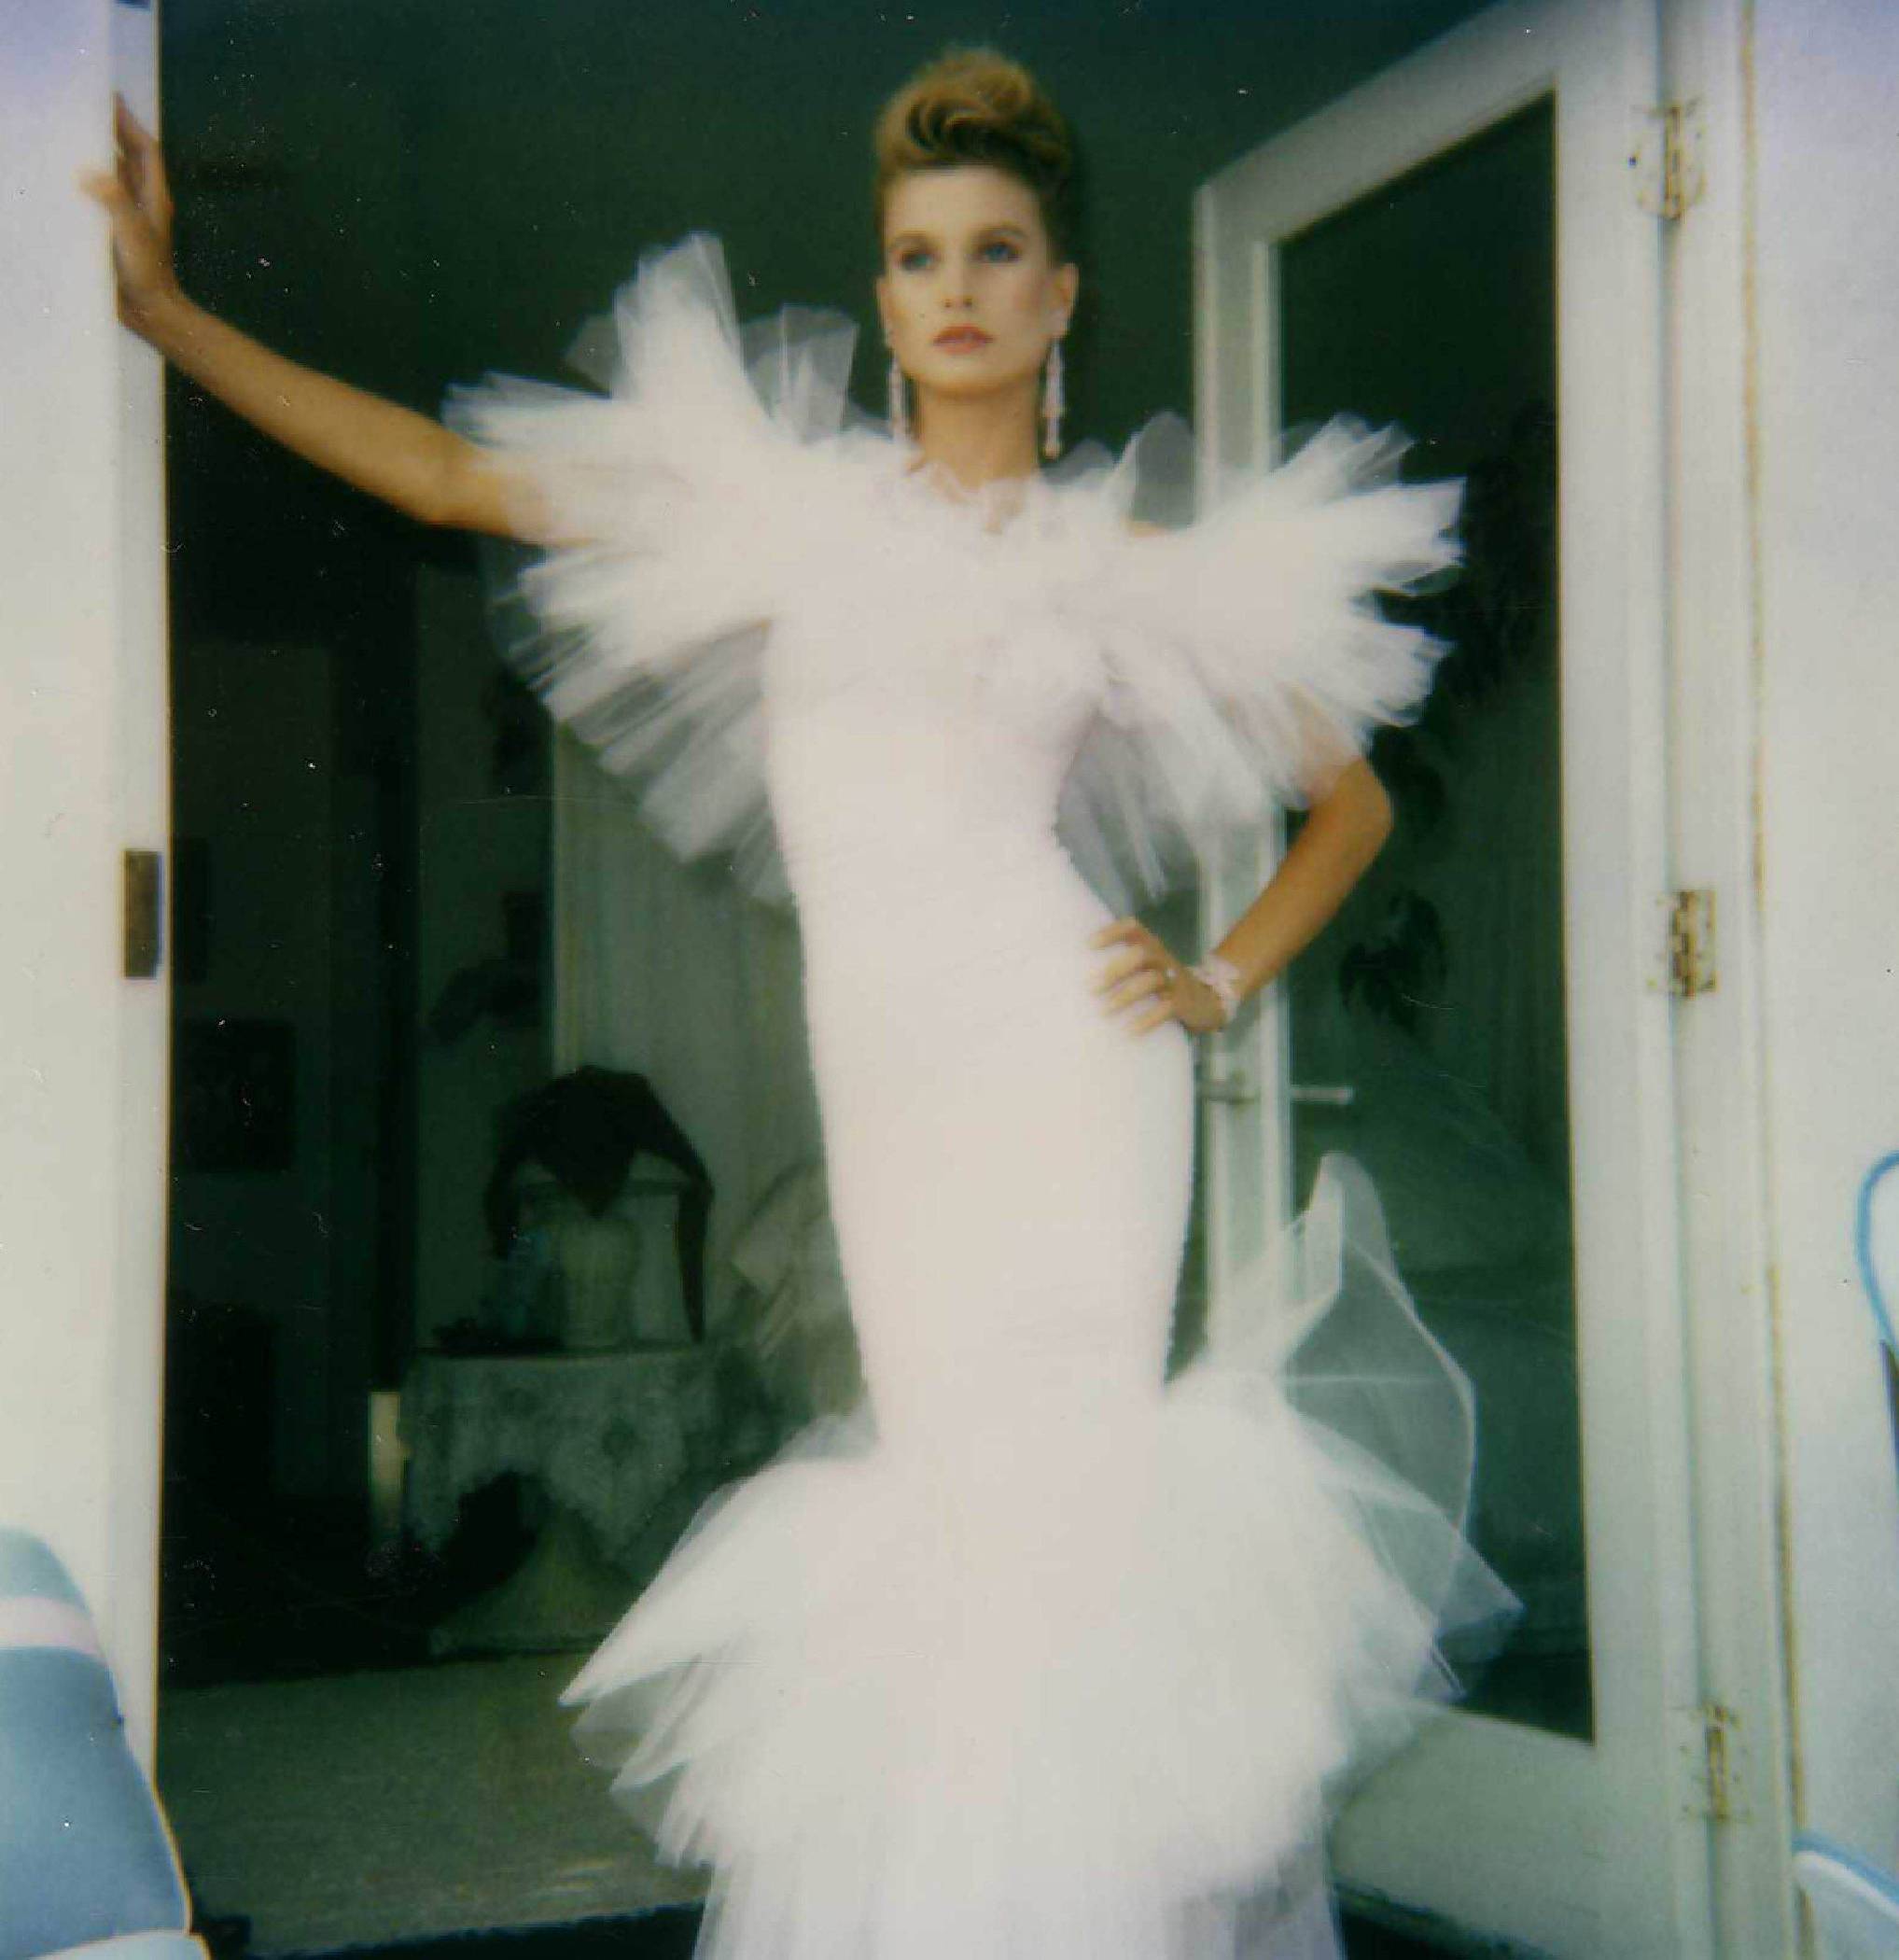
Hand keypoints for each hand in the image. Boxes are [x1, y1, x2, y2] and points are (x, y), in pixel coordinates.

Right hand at [81, 96, 180, 338]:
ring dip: (95, 157)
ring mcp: (128, 217)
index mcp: (153, 197)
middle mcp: (142, 202)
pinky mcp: (114, 232)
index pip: (145, 150)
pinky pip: (99, 200)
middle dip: (110, 132)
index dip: (129, 123)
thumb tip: (90, 173)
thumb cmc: (147, 274)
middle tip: (83, 109)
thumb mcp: (132, 233)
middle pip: (127, 158)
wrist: (150, 314)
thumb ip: (115, 201)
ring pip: (113, 177)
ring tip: (69, 136)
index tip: (110, 98)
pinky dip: (86, 185)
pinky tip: (64, 179)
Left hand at [1090, 918, 1228, 1036]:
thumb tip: (1080, 975)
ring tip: (1105, 1010)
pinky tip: (1129, 1030)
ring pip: (1150, 981)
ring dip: (1125, 995)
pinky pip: (1165, 1009)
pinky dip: (1147, 1019)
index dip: (1112, 932)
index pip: (1133, 928)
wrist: (1207, 1001)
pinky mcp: (1183, 1002)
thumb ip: (1124, 964)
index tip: (1089, 945)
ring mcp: (1174, 979)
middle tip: (1091, 988)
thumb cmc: (1164, 983)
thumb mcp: (1148, 967)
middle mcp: (1163, 958)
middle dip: (1115, 970)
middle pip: (1140, 955)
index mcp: (1151, 946)